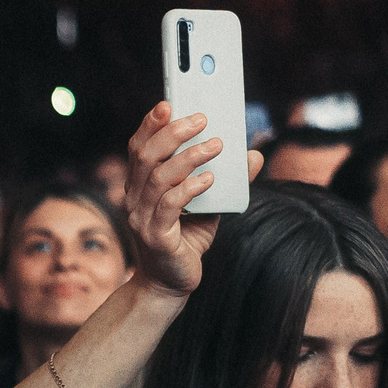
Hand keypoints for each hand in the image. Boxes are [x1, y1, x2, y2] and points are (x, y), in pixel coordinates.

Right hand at [121, 102, 262, 296]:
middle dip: (172, 133)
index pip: (138, 148)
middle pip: (146, 156)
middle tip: (201, 119)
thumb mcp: (209, 205)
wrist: (171, 284)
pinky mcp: (156, 237)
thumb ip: (227, 180)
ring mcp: (142, 218)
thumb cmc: (187, 240)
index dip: (150, 124)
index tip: (168, 103)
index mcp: (139, 187)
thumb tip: (253, 155)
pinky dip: (190, 188)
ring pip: (158, 177)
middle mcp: (134, 199)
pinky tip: (210, 179)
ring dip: (188, 157)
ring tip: (215, 145)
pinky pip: (170, 205)